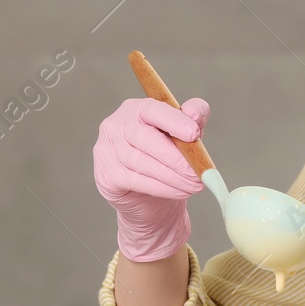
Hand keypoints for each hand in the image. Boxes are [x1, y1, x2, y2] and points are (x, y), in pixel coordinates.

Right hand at [93, 96, 209, 261]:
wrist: (149, 196)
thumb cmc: (169, 157)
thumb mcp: (186, 134)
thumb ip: (195, 116)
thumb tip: (193, 114)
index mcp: (136, 109)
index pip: (152, 109)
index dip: (173, 121)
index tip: (194, 134)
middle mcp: (116, 125)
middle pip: (146, 138)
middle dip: (176, 158)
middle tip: (198, 172)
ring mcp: (106, 150)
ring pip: (142, 163)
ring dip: (172, 177)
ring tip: (194, 185)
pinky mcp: (106, 175)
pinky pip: (136, 181)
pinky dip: (161, 188)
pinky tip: (180, 192)